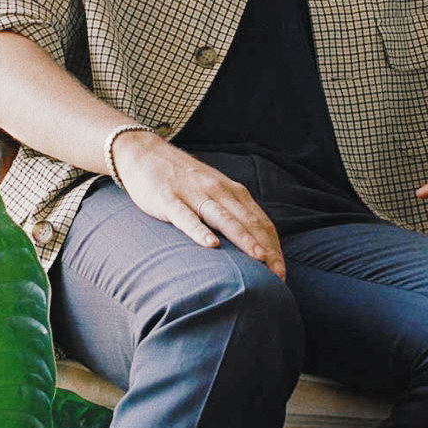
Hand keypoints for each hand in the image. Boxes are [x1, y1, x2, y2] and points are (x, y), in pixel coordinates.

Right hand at [111, 131, 285, 277]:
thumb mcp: (213, 190)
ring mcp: (193, 194)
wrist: (145, 152)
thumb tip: (252, 241)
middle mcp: (218, 191)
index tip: (282, 271)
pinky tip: (211, 245)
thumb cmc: (182, 179)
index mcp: (232, 191)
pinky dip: (200, 231)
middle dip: (266, 249)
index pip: (260, 221)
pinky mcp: (168, 199)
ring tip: (259, 259)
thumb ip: (231, 211)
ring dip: (244, 239)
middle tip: (278, 274)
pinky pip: (186, 217)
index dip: (273, 247)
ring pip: (224, 219)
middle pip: (248, 222)